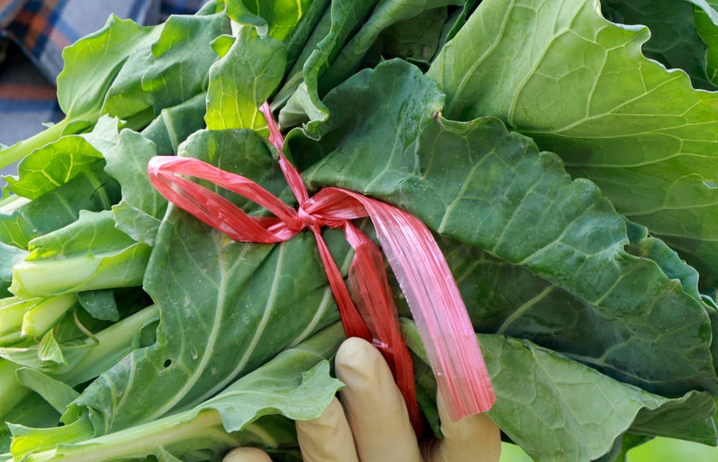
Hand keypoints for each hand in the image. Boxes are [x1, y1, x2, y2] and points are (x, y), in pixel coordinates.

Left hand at [225, 338, 500, 461]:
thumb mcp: (412, 402)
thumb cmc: (383, 420)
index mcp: (439, 456)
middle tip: (354, 353)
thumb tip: (385, 274)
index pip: (472, 446)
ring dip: (324, 433)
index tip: (453, 376)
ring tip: (310, 397)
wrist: (352, 456)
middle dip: (377, 405)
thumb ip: (410, 363)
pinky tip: (245, 452)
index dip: (467, 417)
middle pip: (395, 454)